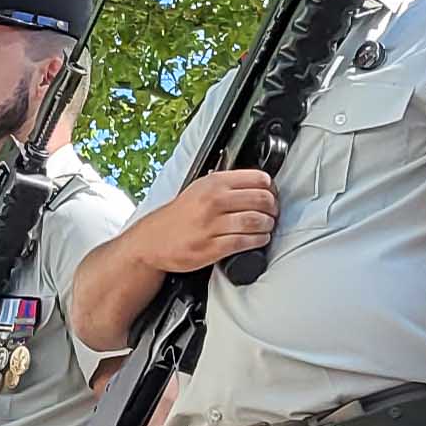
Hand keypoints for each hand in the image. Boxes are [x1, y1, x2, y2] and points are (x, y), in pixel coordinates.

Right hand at [136, 170, 278, 273]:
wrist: (151, 240)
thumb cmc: (179, 215)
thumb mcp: (200, 189)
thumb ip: (226, 185)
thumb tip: (260, 185)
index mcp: (213, 183)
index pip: (258, 179)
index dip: (271, 189)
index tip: (273, 195)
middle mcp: (213, 201)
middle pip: (261, 200)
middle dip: (273, 208)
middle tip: (273, 213)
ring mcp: (212, 225)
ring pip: (256, 221)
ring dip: (268, 225)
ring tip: (267, 227)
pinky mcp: (211, 247)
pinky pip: (245, 241)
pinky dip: (258, 241)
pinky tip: (259, 239)